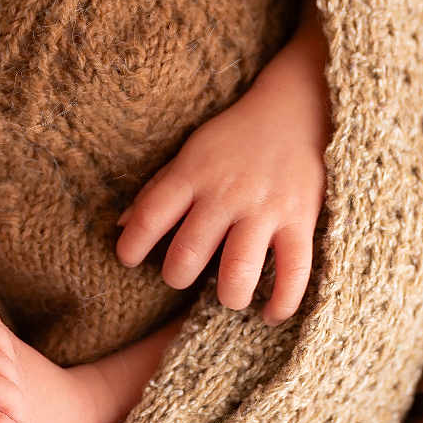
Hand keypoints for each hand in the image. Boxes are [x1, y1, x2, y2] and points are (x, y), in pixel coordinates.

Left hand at [115, 5, 329, 325]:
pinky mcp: (300, 221)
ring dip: (227, 295)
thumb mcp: (190, 152)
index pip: (148, 217)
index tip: (129, 260)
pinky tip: (269, 314)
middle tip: (182, 274)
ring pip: (238, 272)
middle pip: (188, 254)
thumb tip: (122, 227)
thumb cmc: (235, 137)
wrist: (295, 109)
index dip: (131, 247)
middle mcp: (225, 194)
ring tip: (227, 295)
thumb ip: (158, 190)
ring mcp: (264, 209)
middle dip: (177, 276)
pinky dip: (281, 303)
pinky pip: (293, 274)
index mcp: (192, 174)